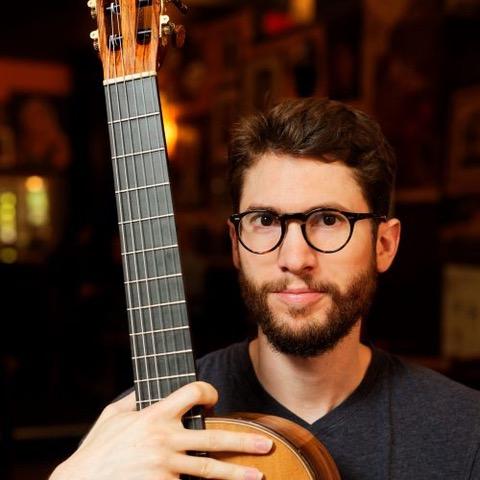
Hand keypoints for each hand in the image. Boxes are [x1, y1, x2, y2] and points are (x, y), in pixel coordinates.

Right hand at [49, 381, 271, 479]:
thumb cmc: (97, 448)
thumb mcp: (112, 415)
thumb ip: (134, 398)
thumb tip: (149, 388)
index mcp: (154, 415)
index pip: (192, 392)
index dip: (207, 390)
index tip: (214, 398)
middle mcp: (164, 440)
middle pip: (212, 438)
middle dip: (243, 441)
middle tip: (266, 445)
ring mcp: (164, 467)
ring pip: (207, 471)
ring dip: (236, 474)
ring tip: (258, 477)